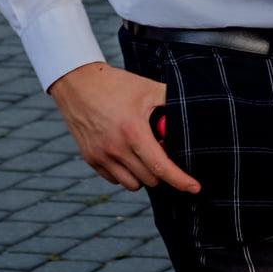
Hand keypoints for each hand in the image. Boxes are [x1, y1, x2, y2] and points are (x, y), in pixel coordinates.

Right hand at [49, 61, 200, 194]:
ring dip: (144, 175)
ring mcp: (101, 155)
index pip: (161, 166)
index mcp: (133, 130)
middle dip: (162, 170)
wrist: (77, 83)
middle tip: (161, 150)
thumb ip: (170, 101)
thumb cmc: (116, 85)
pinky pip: (115, 179)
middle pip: (150, 179)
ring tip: (144, 154)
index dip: (180, 180)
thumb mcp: (147, 88)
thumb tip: (194, 109)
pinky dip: (125, 173)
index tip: (195, 188)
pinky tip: (127, 154)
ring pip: (132, 184)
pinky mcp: (90, 159)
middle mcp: (116, 148)